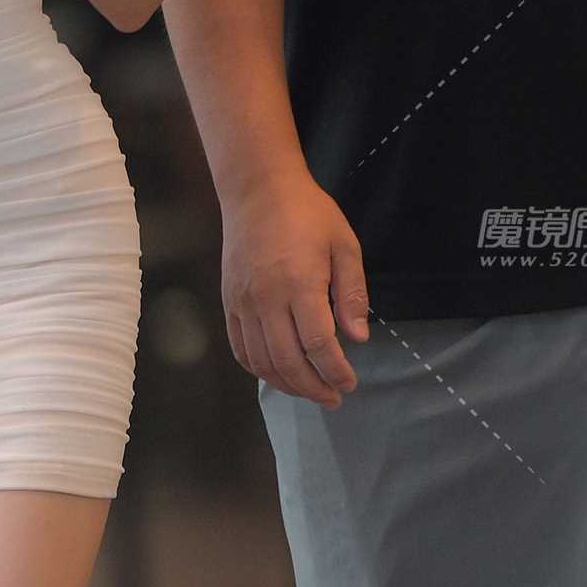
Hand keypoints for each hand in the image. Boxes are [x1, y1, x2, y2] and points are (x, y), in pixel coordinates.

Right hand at [222, 170, 369, 404]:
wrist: (258, 189)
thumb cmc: (308, 213)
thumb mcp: (344, 245)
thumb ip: (352, 294)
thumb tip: (357, 338)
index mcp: (299, 283)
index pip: (318, 344)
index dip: (336, 371)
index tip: (349, 382)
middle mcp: (266, 298)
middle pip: (288, 361)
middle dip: (313, 387)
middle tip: (333, 397)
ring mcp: (243, 302)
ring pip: (261, 361)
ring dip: (287, 385)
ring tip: (309, 390)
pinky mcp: (229, 302)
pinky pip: (240, 348)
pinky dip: (259, 369)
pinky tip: (277, 374)